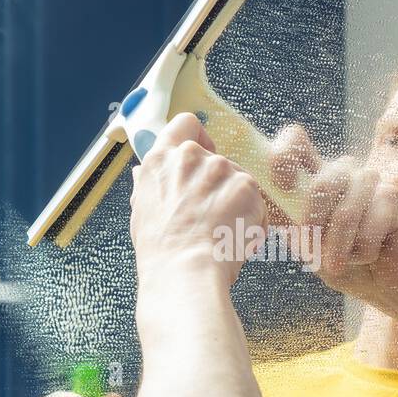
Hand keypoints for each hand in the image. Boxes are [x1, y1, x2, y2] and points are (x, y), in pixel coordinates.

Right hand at [129, 112, 265, 287]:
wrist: (185, 271)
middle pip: (216, 159)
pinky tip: (236, 239)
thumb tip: (143, 172)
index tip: (203, 152)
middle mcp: (190, 157)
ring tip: (221, 234)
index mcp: (161, 160)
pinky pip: (255, 200)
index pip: (184, 125)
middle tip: (211, 217)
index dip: (198, 137)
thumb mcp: (142, 212)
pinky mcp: (246, 185)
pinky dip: (251, 220)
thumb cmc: (162, 251)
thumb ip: (147, 185)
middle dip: (219, 186)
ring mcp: (220, 168)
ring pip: (237, 181)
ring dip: (235, 204)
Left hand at [267, 124, 397, 317]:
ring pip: (345, 213)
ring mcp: (368, 180)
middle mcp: (341, 171)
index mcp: (313, 176)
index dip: (284, 155)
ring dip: (338, 248)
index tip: (282, 185)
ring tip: (338, 264)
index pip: (294, 142)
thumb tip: (257, 196)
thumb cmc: (339, 259)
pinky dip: (362, 253)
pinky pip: (369, 228)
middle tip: (310, 254)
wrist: (382, 283)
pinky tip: (368, 256)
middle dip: (313, 227)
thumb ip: (284, 218)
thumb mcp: (302, 242)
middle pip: (321, 184)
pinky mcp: (391, 197)